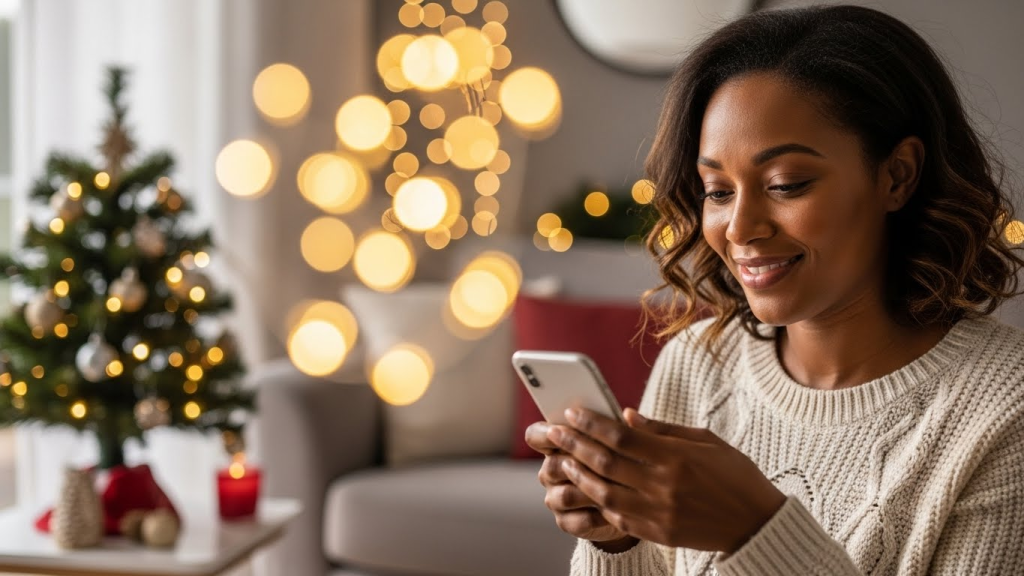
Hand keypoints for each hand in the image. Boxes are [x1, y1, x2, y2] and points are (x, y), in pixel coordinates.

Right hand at [525, 421, 636, 549]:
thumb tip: (628, 416)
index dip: (544, 433)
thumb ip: (616, 428)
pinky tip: (617, 509)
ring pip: (566, 495)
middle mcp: (549, 471)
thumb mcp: (618, 440)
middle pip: (551, 465)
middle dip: (578, 463)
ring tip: (617, 487)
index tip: (559, 429)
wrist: (627, 501)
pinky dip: (599, 515)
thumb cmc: (621, 460)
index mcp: (555, 444)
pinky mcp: (567, 522)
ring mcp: (555, 498)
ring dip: (591, 491)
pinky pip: (579, 520)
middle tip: (605, 461)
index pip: (535, 435)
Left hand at [549, 408, 786, 553]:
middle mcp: (664, 485)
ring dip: (579, 474)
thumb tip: (626, 415)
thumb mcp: (707, 441)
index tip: (571, 412)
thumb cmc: (735, 475)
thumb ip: (664, 429)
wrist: (756, 524)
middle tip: (553, 431)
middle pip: (606, 462)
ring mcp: (659, 512)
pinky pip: (617, 517)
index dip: (592, 423)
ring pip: (604, 492)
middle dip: (574, 444)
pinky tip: (587, 488)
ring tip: (562, 460)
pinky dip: (599, 501)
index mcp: (677, 457)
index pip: (621, 437)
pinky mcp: (657, 532)